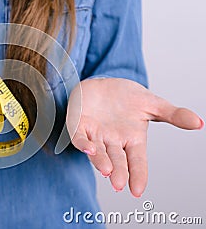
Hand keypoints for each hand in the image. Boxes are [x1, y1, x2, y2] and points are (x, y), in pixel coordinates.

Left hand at [66, 78, 203, 196]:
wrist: (104, 82)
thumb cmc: (127, 97)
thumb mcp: (152, 104)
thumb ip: (173, 115)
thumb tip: (199, 123)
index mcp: (132, 139)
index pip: (137, 161)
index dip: (138, 175)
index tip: (138, 190)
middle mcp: (113, 141)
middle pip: (116, 160)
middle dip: (118, 172)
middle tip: (118, 183)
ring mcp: (95, 134)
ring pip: (97, 152)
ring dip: (100, 161)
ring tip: (106, 171)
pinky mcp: (79, 124)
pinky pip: (79, 137)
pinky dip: (83, 144)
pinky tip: (87, 149)